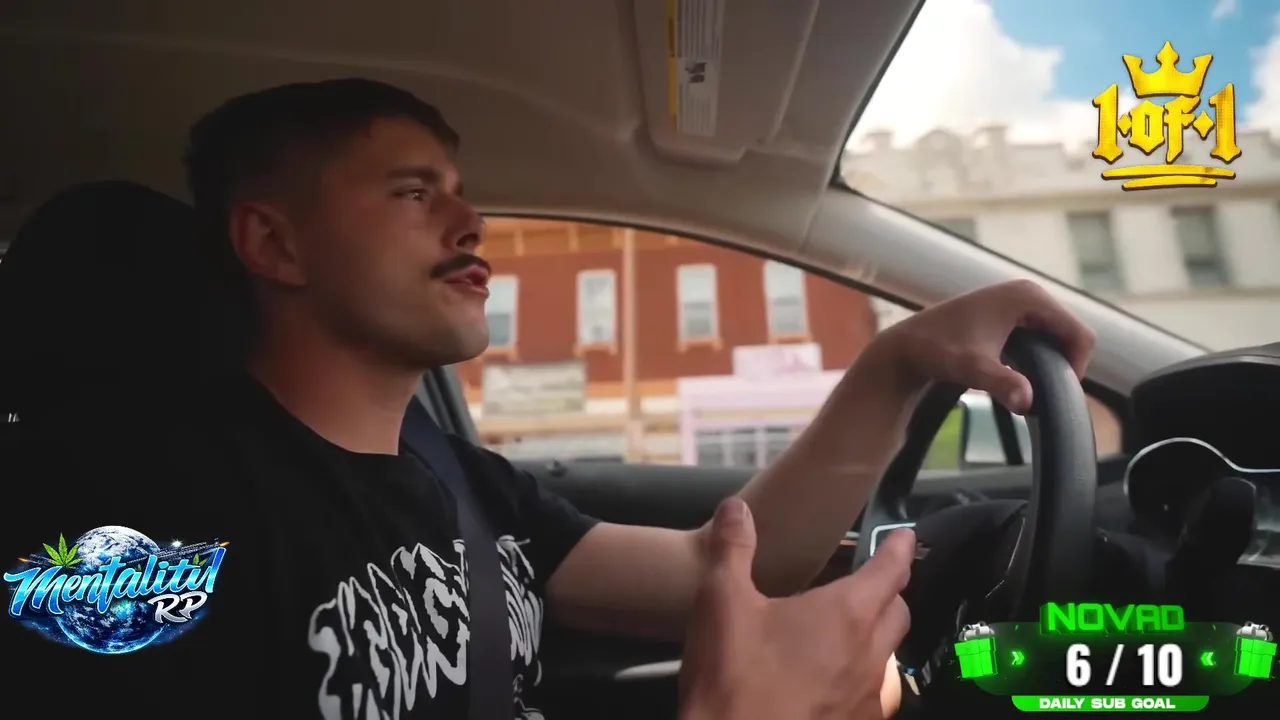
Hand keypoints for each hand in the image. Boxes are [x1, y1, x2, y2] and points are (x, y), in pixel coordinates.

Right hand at [678, 497, 913, 719]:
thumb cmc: (732, 677)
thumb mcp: (721, 602)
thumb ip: (733, 549)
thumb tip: (736, 508)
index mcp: (845, 614)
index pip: (891, 570)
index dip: (899, 548)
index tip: (905, 535)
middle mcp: (868, 655)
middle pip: (898, 613)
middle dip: (888, 592)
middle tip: (868, 581)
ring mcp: (867, 699)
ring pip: (886, 657)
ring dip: (873, 637)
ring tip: (842, 633)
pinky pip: (871, 695)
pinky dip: (857, 678)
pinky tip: (827, 681)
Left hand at [871, 279, 1095, 413]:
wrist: (907, 345)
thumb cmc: (936, 352)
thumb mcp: (971, 368)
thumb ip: (1001, 383)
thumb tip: (1027, 401)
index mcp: (1028, 296)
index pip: (1079, 334)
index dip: (1076, 368)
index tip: (1055, 396)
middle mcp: (1027, 292)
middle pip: (1070, 335)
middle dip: (1062, 367)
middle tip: (1041, 398)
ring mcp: (1018, 301)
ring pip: (1056, 337)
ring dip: (1050, 365)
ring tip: (1027, 391)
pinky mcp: (1009, 314)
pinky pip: (1040, 337)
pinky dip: (1038, 359)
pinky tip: (1019, 380)